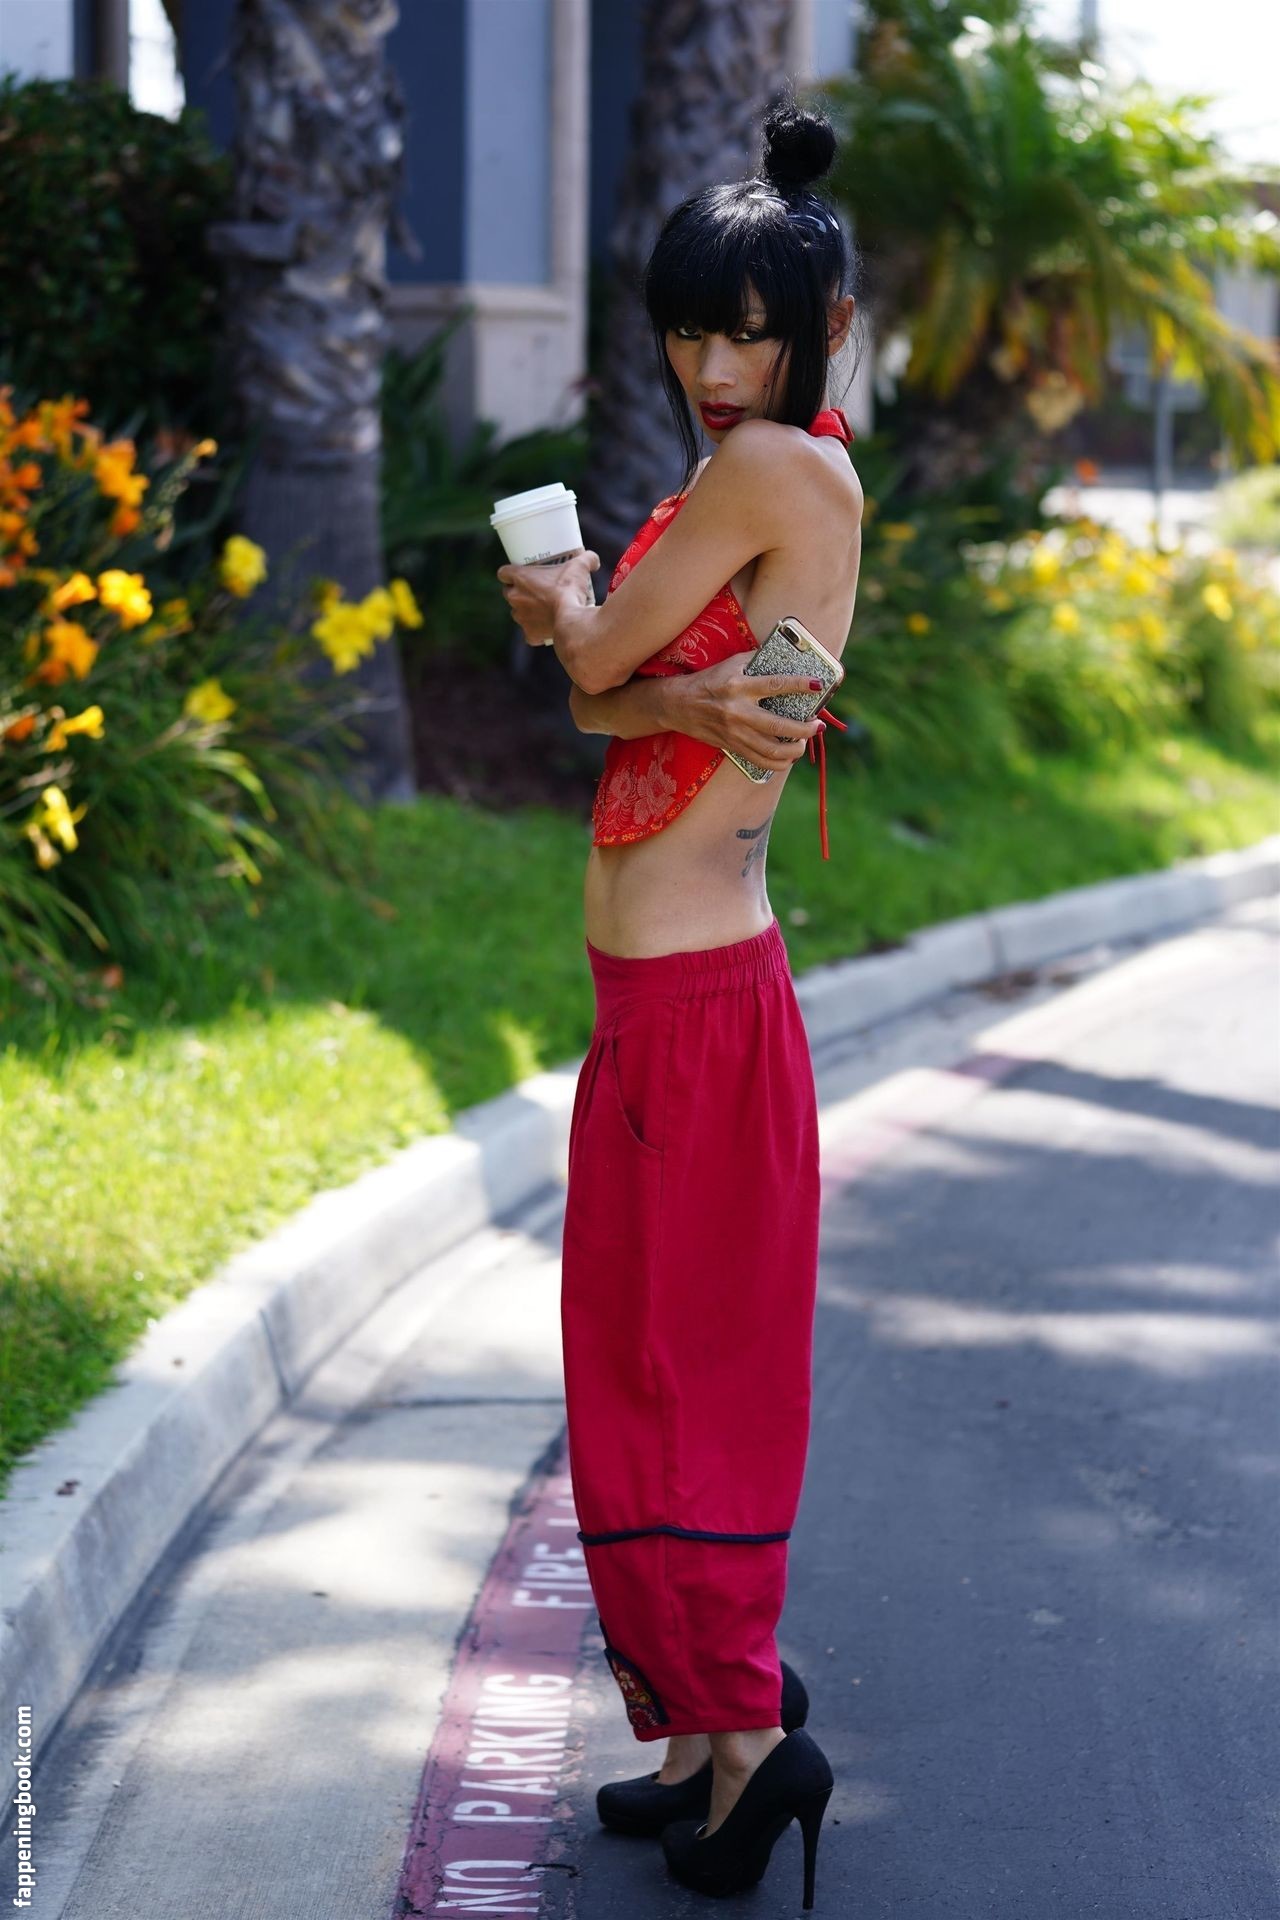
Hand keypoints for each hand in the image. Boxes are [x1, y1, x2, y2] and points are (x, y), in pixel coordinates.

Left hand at [496, 549, 600, 645]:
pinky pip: (529, 633)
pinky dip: (536, 632)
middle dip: (518, 592)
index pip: (503, 572)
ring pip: (517, 613)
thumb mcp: (579, 567)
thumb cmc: (570, 591)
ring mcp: (520, 617)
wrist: (571, 622)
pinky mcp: (529, 634)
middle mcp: (514, 598)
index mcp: (520, 578)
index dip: (510, 573)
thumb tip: (593, 559)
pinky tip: (545, 628)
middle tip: (536, 590)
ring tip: (542, 608)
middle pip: (508, 593)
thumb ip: (586, 559)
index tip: (521, 573)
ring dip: (526, 611)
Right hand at [676, 651, 827, 771]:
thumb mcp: (731, 664)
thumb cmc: (709, 681)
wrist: (678, 704)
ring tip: (804, 742)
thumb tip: (786, 658)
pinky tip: (789, 756)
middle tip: (817, 725)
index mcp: (739, 686)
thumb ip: (757, 661)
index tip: (818, 685)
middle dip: (805, 729)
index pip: (775, 685)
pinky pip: (760, 761)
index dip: (800, 685)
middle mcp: (737, 711)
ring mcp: (734, 733)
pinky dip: (779, 763)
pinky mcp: (731, 747)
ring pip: (771, 750)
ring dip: (795, 750)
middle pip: (779, 726)